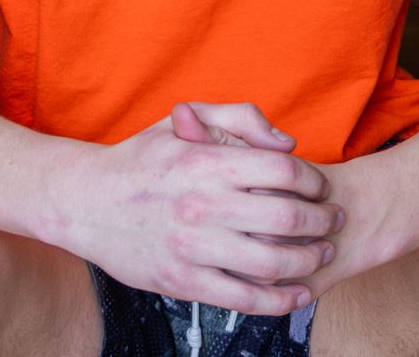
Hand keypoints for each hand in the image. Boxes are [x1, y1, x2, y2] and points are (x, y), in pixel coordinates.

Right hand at [56, 102, 339, 316]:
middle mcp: (203, 206)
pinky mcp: (184, 282)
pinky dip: (280, 299)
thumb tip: (287, 144)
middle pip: (287, 218)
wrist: (85, 202)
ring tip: (321, 252)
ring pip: (272, 262)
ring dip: (309, 260)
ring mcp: (193, 248)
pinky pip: (244, 298)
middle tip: (333, 221)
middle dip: (322, 221)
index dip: (313, 180)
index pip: (284, 172)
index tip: (321, 187)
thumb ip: (239, 118)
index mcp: (206, 162)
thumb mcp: (183, 119)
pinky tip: (298, 293)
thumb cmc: (139, 158)